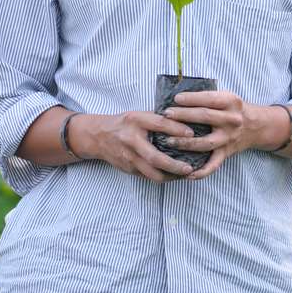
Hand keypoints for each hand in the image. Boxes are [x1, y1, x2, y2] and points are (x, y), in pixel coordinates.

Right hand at [73, 111, 195, 182]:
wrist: (98, 137)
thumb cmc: (124, 124)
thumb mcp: (139, 115)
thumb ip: (158, 118)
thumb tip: (185, 121)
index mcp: (136, 121)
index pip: (159, 124)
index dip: (176, 129)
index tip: (192, 134)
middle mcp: (131, 140)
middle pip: (155, 157)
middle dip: (174, 165)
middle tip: (189, 168)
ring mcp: (129, 157)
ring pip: (151, 173)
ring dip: (171, 176)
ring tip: (185, 175)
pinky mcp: (128, 169)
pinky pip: (148, 176)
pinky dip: (163, 177)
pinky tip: (175, 175)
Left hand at [162, 91, 255, 179]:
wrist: (256, 126)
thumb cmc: (233, 109)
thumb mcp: (227, 97)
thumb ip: (207, 96)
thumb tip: (178, 97)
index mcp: (231, 102)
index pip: (209, 99)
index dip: (192, 99)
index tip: (175, 99)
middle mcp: (231, 120)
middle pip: (204, 117)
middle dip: (183, 115)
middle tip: (166, 115)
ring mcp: (228, 138)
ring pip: (205, 142)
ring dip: (185, 142)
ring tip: (168, 140)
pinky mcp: (226, 153)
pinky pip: (213, 165)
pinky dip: (201, 172)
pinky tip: (186, 173)